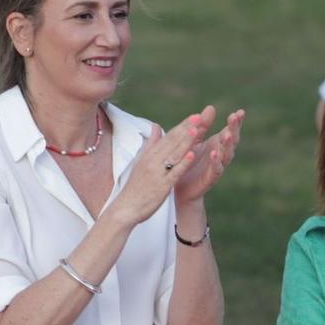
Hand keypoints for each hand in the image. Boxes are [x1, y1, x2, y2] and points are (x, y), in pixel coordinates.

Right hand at [108, 110, 211, 227]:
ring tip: (197, 130)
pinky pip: (173, 173)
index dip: (182, 126)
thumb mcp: (141, 161)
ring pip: (173, 155)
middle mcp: (153, 161)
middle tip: (199, 117)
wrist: (125, 209)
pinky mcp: (161, 186)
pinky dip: (182, 164)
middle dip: (186, 129)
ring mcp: (157, 173)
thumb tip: (156, 126)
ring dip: (185, 142)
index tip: (195, 116)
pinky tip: (192, 155)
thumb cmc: (135, 186)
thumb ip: (151, 144)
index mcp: (149, 155)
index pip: (168, 137)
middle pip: (172, 142)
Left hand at [174, 108, 245, 207]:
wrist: (180, 188)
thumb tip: (211, 107)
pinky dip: (216, 161)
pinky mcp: (210, 178)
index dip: (236, 122)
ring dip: (227, 144)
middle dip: (234, 129)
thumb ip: (202, 126)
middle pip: (231, 140)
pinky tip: (214, 153)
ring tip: (227, 134)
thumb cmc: (189, 162)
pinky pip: (215, 169)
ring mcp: (217, 166)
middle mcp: (221, 154)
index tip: (240, 112)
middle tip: (234, 117)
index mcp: (217, 143)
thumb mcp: (194, 140)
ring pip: (227, 154)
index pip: (230, 130)